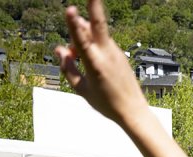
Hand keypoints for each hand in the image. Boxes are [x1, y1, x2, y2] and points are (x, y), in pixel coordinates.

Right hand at [56, 0, 149, 126]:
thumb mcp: (81, 89)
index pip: (82, 40)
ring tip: (74, 55)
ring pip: (96, 33)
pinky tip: (84, 57)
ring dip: (83, 34)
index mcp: (95, 64)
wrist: (133, 111)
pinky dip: (91, 43)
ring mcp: (115, 52)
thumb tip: (60, 49)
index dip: (74, 24)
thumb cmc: (106, 102)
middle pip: (98, 25)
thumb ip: (68, 68)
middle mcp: (107, 54)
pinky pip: (101, 42)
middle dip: (94, 7)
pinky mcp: (119, 53)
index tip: (70, 9)